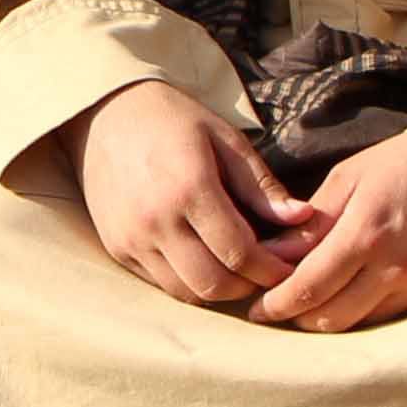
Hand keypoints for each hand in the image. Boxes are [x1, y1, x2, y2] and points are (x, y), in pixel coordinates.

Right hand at [73, 80, 319, 304]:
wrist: (104, 113)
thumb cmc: (173, 120)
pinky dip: (187, 282)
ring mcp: (132, 238)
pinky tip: (203, 261)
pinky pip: (159, 284)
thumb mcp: (225, 139)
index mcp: (190, 187)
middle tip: (266, 273)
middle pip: (214, 284)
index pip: (239, 252)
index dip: (271, 269)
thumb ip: (261, 186)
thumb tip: (302, 218)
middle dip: (248, 286)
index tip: (289, 268)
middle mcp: (156, 220)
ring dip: (218, 290)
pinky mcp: (116, 248)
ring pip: (185, 292)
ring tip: (237, 270)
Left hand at [248, 128, 406, 335]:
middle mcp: (393, 268)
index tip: (256, 310)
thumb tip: (271, 258)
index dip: (275, 306)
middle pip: (329, 318)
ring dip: (327, 320)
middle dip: (295, 319)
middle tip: (276, 310)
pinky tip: (349, 298)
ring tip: (308, 305)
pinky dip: (362, 314)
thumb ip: (310, 224)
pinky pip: (388, 319)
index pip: (307, 289)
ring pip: (358, 325)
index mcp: (365, 233)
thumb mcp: (350, 177)